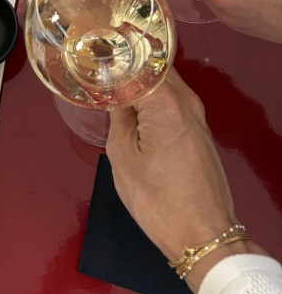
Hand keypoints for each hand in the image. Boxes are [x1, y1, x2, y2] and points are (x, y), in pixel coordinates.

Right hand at [106, 71, 265, 293]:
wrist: (203, 237)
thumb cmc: (158, 200)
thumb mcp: (122, 156)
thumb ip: (118, 116)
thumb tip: (114, 93)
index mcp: (167, 103)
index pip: (137, 62)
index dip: (114, 57)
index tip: (90, 56)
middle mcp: (188, 102)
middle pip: (154, 68)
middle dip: (127, 65)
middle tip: (96, 66)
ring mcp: (198, 117)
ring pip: (164, 85)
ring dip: (140, 82)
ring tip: (109, 85)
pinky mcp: (200, 132)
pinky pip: (173, 102)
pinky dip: (153, 98)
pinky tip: (132, 106)